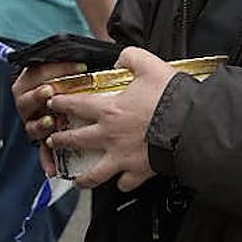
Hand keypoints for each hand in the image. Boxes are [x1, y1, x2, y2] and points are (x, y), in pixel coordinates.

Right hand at [12, 60, 89, 175]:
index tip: (79, 67)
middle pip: (26, 99)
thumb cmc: (74, 81)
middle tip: (50, 91)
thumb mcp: (73, 66)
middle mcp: (30, 102)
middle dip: (38, 94)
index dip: (57, 68)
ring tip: (50, 122)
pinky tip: (53, 168)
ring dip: (40, 123)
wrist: (70, 99)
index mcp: (34, 80)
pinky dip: (46, 160)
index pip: (39, 71)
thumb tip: (108, 49)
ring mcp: (35, 122)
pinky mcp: (43, 140)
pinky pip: (42, 152)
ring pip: (31, 125)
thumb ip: (77, 60)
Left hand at [45, 47, 178, 190]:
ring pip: (94, 173)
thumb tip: (121, 60)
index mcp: (110, 110)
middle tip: (53, 140)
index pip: (77, 105)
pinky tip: (122, 182)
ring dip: (83, 177)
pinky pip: (125, 183)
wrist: (189, 124)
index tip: (53, 103)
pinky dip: (123, 183)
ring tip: (78, 179)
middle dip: (60, 140)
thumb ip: (130, 57)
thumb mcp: (149, 65)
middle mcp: (110, 136)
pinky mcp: (138, 171)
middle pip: (77, 141)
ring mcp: (122, 157)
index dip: (61, 103)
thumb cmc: (170, 97)